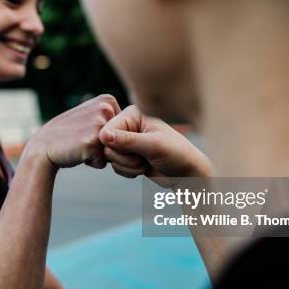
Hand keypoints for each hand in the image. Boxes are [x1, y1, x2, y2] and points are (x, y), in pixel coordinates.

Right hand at [29, 95, 120, 169]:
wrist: (43, 146)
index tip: (89, 129)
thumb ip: (111, 117)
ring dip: (99, 154)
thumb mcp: (91, 116)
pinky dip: (92, 162)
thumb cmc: (70, 135)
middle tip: (83, 138)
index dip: (108, 136)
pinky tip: (78, 152)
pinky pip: (103, 162)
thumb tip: (136, 129)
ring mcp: (99, 124)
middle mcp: (105, 108)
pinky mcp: (93, 142)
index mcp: (107, 100)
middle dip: (105, 146)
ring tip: (81, 145)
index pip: (124, 129)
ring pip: (113, 151)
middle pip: (121, 139)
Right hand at [99, 105, 213, 181]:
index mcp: (133, 115)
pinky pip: (115, 166)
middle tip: (143, 158)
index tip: (134, 151)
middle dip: (125, 158)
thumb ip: (127, 140)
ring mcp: (127, 141)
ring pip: (110, 158)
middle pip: (106, 146)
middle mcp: (128, 126)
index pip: (106, 131)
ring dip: (128, 166)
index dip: (115, 146)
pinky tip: (143, 167)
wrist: (186, 173)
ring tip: (145, 163)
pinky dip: (128, 171)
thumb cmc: (176, 154)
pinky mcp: (128, 156)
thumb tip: (102, 136)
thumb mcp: (153, 145)